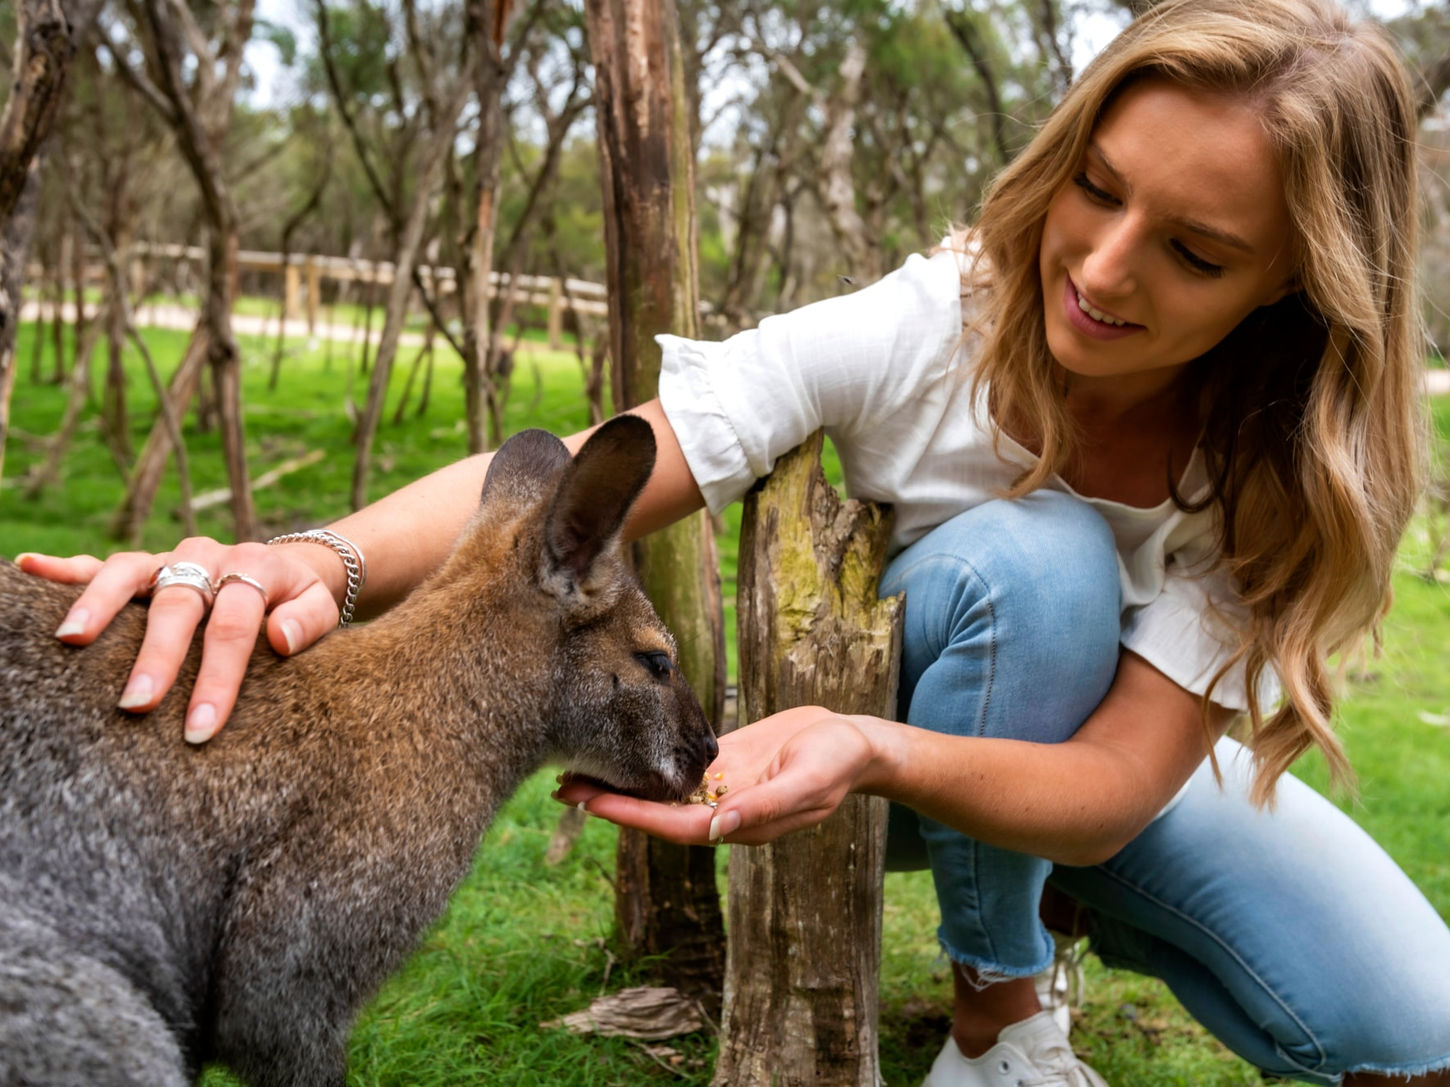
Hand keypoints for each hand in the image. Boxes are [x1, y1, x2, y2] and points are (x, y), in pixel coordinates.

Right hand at [16, 539, 343, 742]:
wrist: (288, 568)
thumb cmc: (299, 603)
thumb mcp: (322, 608)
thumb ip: (308, 621)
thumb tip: (280, 638)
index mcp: (254, 567)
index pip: (234, 626)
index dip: (218, 677)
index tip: (201, 726)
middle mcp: (207, 556)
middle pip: (178, 604)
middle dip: (157, 656)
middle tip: (136, 704)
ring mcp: (170, 559)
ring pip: (129, 574)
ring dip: (98, 604)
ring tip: (71, 639)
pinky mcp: (144, 566)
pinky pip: (99, 563)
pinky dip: (64, 567)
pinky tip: (28, 567)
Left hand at [554, 705, 886, 845]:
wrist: (855, 741)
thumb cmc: (837, 762)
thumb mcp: (809, 781)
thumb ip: (767, 805)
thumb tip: (721, 828)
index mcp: (740, 822)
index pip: (674, 826)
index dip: (633, 816)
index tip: (593, 803)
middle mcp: (722, 811)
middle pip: (656, 812)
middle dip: (611, 801)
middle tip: (561, 786)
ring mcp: (720, 788)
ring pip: (659, 791)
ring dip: (619, 783)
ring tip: (573, 772)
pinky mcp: (722, 765)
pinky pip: (674, 768)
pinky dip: (643, 761)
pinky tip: (614, 750)